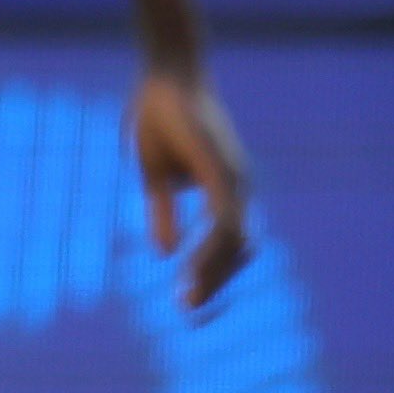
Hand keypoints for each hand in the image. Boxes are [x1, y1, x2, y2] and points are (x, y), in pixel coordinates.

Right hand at [132, 64, 252, 306]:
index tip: (186, 304)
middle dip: (215, 286)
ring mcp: (235, 180)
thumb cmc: (159, 117)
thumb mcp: (154, 174)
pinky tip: (188, 268)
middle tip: (189, 317)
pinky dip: (210, 250)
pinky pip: (224, 221)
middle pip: (240, 251)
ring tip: (187, 303)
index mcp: (225, 189)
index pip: (229, 244)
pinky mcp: (223, 172)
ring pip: (236, 242)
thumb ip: (162, 211)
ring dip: (212, 276)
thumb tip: (164, 252)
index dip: (210, 275)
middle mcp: (239, 187)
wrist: (165, 75)